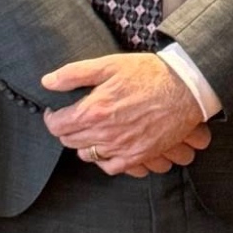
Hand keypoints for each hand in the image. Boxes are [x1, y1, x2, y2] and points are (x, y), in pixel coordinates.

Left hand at [42, 54, 212, 175]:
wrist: (185, 89)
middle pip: (69, 141)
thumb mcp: (109, 64)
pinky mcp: (138, 155)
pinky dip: (104, 159)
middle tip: (74, 118)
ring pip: (87, 155)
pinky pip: (110, 167)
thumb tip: (47, 82)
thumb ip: (74, 74)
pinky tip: (107, 146)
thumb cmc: (149, 74)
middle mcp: (105, 133)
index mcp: (94, 110)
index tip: (56, 111)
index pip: (56, 125)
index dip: (52, 117)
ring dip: (84, 143)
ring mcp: (121, 147)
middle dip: (67, 129)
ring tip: (91, 130)